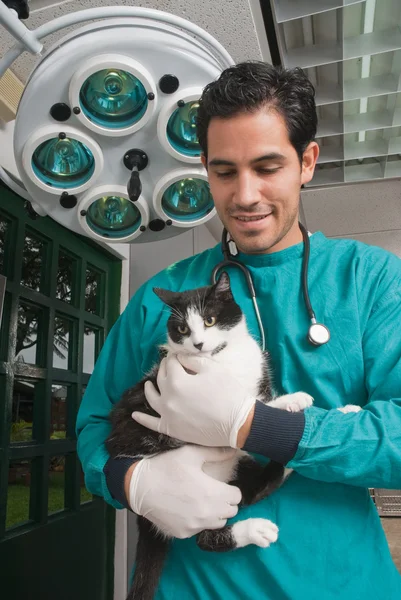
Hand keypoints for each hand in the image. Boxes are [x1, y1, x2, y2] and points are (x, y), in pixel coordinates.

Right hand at [128, 445, 240, 537]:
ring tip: (201, 500)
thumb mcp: (191, 454)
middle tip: (212, 491)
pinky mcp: (183, 533)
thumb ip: (215, 453)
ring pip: (217, 522)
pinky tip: (186, 509)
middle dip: (225, 501)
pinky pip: (199, 529)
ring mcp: (195, 526)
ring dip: (215, 513)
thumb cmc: (167, 467)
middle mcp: (207, 513)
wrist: (140, 486)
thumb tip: (234, 450)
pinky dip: (198, 521)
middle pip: (230, 511)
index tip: (221, 484)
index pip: (237, 497)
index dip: (230, 489)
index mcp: (212, 493)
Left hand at [132, 354, 255, 446]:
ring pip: (153, 399)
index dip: (174, 357)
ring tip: (148, 384)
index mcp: (176, 381)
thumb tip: (179, 357)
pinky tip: (135, 415)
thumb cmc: (228, 393)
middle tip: (169, 365)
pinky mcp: (171, 429)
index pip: (170, 363)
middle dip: (164, 369)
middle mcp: (167, 397)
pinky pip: (152, 424)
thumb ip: (191, 360)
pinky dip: (142, 419)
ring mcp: (167, 415)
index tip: (178, 355)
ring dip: (149, 389)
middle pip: (161, 379)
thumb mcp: (211, 369)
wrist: (238, 423)